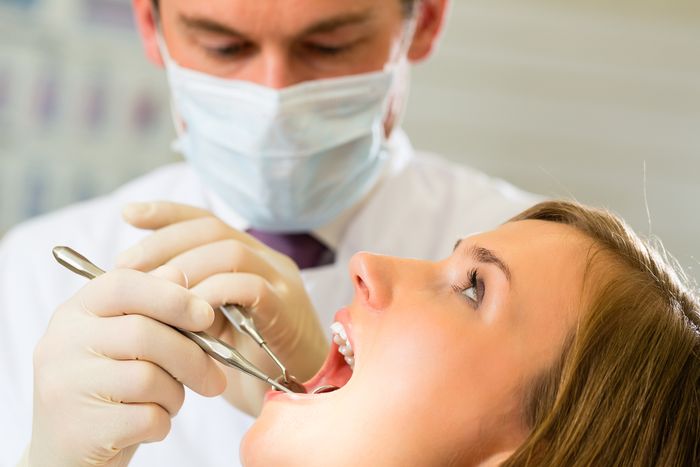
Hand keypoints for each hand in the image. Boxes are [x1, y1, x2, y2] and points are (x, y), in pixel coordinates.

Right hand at [28, 266, 225, 466]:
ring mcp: (65, 386)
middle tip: (216, 378)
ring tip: (168, 402)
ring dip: (175, 395)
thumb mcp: (123, 342)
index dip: (172, 297)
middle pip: (145, 334)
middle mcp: (61, 344)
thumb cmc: (108, 390)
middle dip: (193, 357)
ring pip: (149, 378)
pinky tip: (150, 425)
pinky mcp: (78, 429)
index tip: (206, 316)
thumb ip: (149, 307)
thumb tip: (179, 273)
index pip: (123, 285)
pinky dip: (161, 423)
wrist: (68, 453)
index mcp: (74, 313)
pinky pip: (145, 418)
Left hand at [117, 202, 328, 414]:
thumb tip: (137, 287)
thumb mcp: (208, 325)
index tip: (128, 214)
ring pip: (231, 252)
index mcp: (248, 258)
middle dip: (164, 243)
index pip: (206, 221)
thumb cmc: (248, 360)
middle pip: (213, 230)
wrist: (295, 394)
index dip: (167, 214)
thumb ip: (185, 302)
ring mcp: (281, 282)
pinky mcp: (287, 309)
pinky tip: (189, 313)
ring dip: (185, 269)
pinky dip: (214, 294)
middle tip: (126, 267)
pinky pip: (250, 288)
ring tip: (154, 291)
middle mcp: (267, 260)